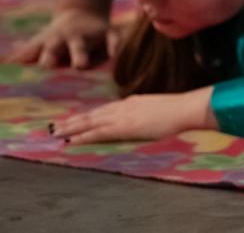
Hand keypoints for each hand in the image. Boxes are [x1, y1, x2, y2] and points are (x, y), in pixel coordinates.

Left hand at [11, 7, 118, 69]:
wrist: (82, 13)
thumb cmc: (57, 38)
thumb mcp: (40, 43)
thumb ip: (23, 55)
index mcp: (51, 44)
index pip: (42, 54)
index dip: (37, 62)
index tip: (29, 75)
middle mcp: (68, 39)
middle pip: (57, 48)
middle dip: (53, 56)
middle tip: (48, 67)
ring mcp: (87, 36)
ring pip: (82, 46)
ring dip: (80, 54)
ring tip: (80, 66)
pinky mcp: (108, 34)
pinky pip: (112, 39)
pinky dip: (114, 46)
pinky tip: (115, 55)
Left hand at [50, 88, 215, 143]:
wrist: (188, 108)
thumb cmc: (182, 111)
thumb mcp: (160, 110)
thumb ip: (149, 112)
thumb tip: (146, 118)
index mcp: (133, 102)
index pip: (105, 109)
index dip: (89, 115)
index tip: (75, 120)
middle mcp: (124, 106)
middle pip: (93, 114)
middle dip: (74, 120)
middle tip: (55, 126)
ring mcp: (124, 115)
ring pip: (91, 121)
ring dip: (72, 127)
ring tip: (56, 133)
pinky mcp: (125, 126)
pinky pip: (98, 132)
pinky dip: (83, 136)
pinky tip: (70, 141)